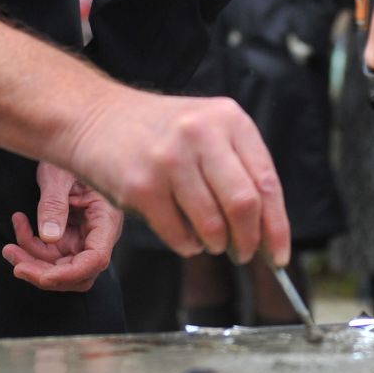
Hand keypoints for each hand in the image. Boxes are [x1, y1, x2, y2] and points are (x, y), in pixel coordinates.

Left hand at [2, 161, 121, 291]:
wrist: (70, 140)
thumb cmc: (71, 148)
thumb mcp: (59, 173)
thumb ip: (54, 204)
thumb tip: (49, 238)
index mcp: (106, 218)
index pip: (96, 259)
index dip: (70, 274)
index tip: (42, 277)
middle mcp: (98, 233)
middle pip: (78, 272)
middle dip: (45, 273)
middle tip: (15, 264)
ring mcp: (84, 236)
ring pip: (60, 267)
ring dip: (32, 260)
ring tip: (9, 247)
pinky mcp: (70, 234)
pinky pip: (49, 253)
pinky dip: (30, 245)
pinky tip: (19, 222)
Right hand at [61, 89, 289, 266]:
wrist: (94, 117)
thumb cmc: (157, 132)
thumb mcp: (206, 129)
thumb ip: (238, 169)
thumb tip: (267, 231)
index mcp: (228, 119)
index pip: (267, 183)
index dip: (277, 227)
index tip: (279, 255)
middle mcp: (201, 133)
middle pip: (244, 206)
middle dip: (249, 241)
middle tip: (243, 254)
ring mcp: (170, 159)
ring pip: (212, 225)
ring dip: (215, 244)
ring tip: (210, 241)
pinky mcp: (141, 185)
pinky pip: (178, 235)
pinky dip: (186, 245)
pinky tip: (183, 235)